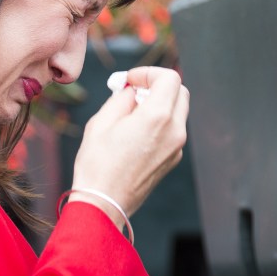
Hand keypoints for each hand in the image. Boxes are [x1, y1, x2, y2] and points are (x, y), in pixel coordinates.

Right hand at [68, 66, 189, 225]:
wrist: (104, 202)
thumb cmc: (97, 163)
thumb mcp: (102, 121)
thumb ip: (122, 98)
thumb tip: (132, 90)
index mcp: (157, 117)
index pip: (169, 78)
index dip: (149, 73)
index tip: (130, 81)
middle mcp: (174, 131)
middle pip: (179, 92)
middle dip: (157, 85)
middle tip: (133, 92)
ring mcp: (177, 147)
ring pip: (178, 111)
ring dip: (159, 103)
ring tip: (131, 112)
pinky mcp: (173, 159)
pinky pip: (173, 130)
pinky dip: (159, 121)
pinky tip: (136, 132)